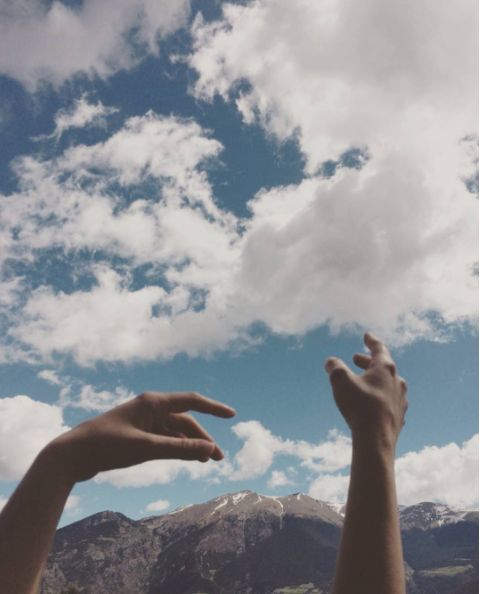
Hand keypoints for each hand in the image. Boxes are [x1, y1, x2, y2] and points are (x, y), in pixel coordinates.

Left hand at [45, 391, 235, 482]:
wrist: (73, 455)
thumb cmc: (108, 446)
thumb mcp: (147, 448)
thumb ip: (180, 449)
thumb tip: (211, 449)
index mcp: (153, 402)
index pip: (192, 401)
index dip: (214, 408)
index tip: (232, 415)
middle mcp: (151, 407)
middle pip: (185, 420)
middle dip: (203, 437)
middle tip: (218, 458)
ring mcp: (143, 421)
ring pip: (175, 431)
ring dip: (191, 444)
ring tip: (206, 461)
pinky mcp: (137, 434)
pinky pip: (164, 438)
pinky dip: (177, 447)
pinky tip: (186, 457)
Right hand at [325, 333, 407, 452]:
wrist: (377, 440)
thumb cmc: (360, 407)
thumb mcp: (340, 381)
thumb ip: (334, 367)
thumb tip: (331, 362)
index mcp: (385, 369)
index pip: (379, 348)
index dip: (371, 341)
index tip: (367, 335)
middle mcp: (397, 381)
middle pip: (383, 366)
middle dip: (368, 361)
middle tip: (356, 359)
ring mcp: (400, 399)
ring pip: (387, 383)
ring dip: (374, 379)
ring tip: (363, 381)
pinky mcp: (399, 416)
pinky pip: (389, 400)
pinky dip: (379, 396)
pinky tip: (372, 402)